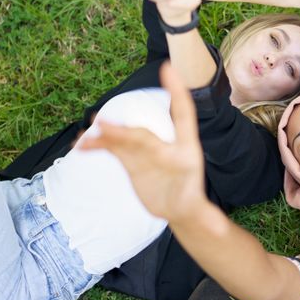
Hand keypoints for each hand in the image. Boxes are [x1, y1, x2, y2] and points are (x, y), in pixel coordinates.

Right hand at [79, 62, 208, 222]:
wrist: (177, 207)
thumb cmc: (190, 203)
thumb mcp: (200, 213)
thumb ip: (207, 220)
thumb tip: (217, 231)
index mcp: (187, 149)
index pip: (183, 115)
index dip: (177, 92)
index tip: (169, 69)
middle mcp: (165, 143)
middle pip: (144, 133)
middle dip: (125, 130)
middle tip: (105, 126)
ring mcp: (145, 150)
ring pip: (124, 137)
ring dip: (107, 134)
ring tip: (89, 133)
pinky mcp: (130, 159)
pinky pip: (112, 148)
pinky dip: (97, 146)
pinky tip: (81, 146)